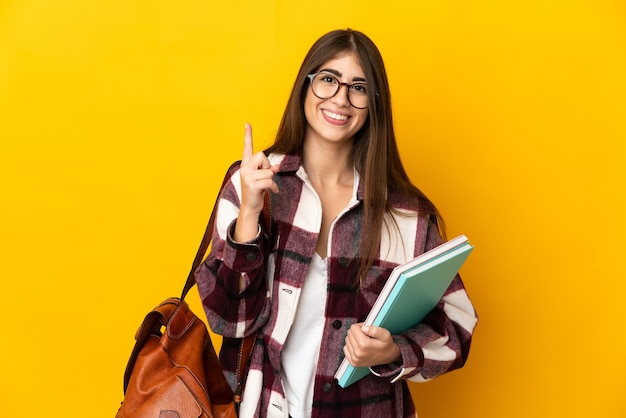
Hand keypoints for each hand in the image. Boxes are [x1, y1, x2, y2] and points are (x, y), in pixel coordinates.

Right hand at [234, 123, 278, 241]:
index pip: (247, 148)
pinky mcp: (251, 185)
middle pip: (262, 156)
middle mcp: (244, 168)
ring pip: (268, 171)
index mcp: (246, 165)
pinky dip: (273, 187)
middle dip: (268, 166)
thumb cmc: (257, 191)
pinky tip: (270, 192)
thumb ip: (267, 169)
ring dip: (271, 180)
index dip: (248, 136)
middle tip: (264, 177)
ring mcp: (247, 177)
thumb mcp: (261, 178)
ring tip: (266, 187)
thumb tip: (277, 166)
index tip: (247, 124)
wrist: (250, 206)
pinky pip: (269, 181)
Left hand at [342, 323, 401, 367]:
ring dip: (354, 339)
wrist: (389, 358)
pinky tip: (360, 347)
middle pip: (349, 333)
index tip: (366, 329)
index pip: (353, 328)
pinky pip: (346, 348)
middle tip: (366, 335)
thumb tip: (364, 328)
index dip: (360, 326)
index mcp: (364, 345)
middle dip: (357, 332)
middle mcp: (358, 353)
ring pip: (347, 340)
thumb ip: (375, 330)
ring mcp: (355, 359)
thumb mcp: (386, 335)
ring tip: (364, 341)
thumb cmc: (387, 345)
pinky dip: (351, 346)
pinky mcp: (353, 362)